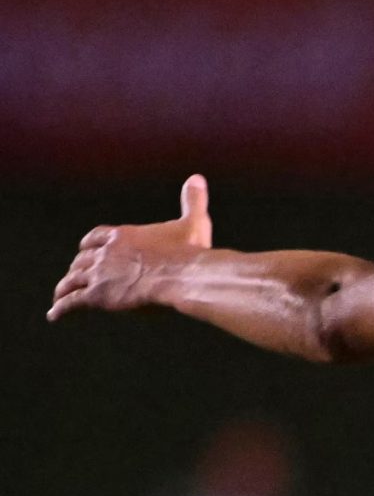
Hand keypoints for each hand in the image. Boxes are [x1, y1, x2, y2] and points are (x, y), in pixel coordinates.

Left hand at [48, 174, 212, 320]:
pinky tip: (55, 315)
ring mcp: (99, 274)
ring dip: (65, 288)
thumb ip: (193, 201)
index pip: (96, 236)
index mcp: (124, 235)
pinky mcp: (97, 297)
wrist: (183, 276)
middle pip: (82, 259)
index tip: (85, 250)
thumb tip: (196, 179)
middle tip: (75, 277)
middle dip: (77, 267)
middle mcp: (106, 252)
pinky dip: (60, 309)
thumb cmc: (189, 251)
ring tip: (60, 297)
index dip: (89, 244)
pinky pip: (71, 303)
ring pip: (72, 280)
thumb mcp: (194, 222)